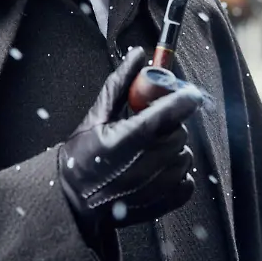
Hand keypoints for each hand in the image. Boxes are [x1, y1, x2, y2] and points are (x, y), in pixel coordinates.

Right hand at [59, 47, 202, 242]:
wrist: (73, 201)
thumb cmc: (81, 156)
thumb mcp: (95, 116)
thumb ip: (120, 84)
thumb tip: (138, 55)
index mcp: (122, 142)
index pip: (165, 116)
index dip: (182, 100)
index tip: (189, 93)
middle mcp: (140, 167)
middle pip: (178, 134)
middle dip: (171, 125)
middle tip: (154, 125)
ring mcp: (152, 189)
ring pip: (185, 157)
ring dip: (175, 149)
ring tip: (153, 148)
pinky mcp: (161, 204)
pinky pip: (187, 183)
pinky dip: (179, 174)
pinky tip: (160, 168)